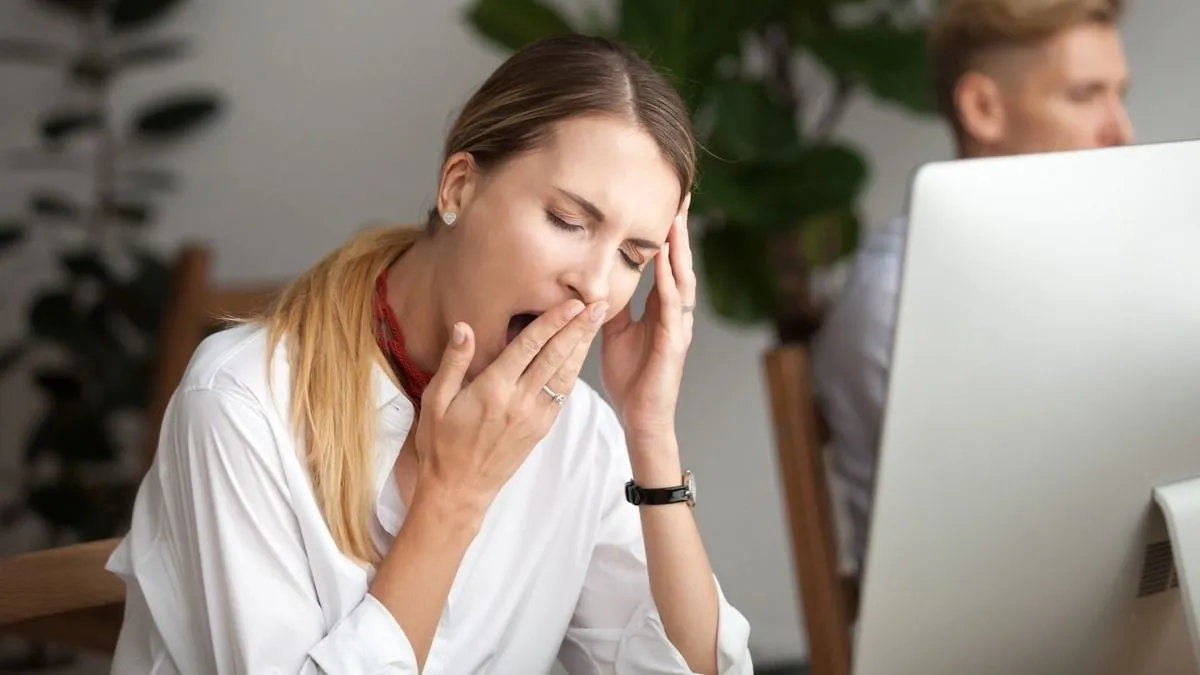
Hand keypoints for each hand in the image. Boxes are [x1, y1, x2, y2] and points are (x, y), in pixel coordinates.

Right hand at [411, 298, 606, 516]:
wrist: (459, 489)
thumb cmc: (441, 444)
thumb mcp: (435, 400)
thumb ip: (454, 362)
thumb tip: (464, 327)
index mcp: (493, 389)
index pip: (530, 346)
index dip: (553, 322)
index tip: (572, 303)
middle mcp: (519, 401)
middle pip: (556, 356)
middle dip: (579, 328)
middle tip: (599, 304)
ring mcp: (534, 416)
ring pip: (565, 375)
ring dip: (582, 347)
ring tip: (597, 323)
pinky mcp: (541, 429)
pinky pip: (562, 395)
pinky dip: (574, 372)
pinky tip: (581, 356)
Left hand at [601, 194, 694, 441]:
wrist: (640, 418)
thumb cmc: (630, 378)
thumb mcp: (613, 332)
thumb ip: (610, 305)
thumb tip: (595, 280)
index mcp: (661, 309)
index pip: (666, 263)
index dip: (667, 233)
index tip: (666, 201)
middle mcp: (675, 313)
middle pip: (681, 263)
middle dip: (680, 230)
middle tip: (682, 195)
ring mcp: (678, 327)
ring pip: (682, 280)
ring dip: (679, 250)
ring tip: (677, 220)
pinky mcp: (674, 344)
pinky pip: (672, 309)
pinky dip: (670, 284)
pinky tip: (667, 265)